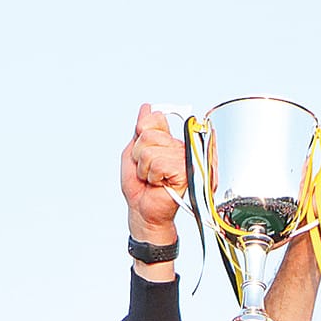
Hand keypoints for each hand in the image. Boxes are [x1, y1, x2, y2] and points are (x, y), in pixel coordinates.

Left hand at [121, 103, 183, 245]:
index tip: (144, 153)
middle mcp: (181, 146)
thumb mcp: (134, 153)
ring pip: (151, 150)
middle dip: (140, 156)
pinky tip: (159, 183)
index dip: (141, 135)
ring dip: (145, 168)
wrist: (143, 212)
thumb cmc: (140, 187)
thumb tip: (146, 108)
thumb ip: (141, 130)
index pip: (154, 118)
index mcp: (171, 139)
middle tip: (148, 171)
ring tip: (153, 178)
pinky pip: (159, 164)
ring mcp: (186, 158)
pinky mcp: (187, 171)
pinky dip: (152, 176)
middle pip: (148, 134)